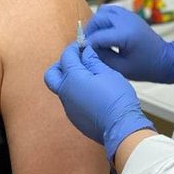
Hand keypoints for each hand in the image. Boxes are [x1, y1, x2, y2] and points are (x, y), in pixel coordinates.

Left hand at [45, 43, 154, 160]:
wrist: (122, 127)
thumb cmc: (117, 98)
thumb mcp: (107, 73)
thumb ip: (92, 61)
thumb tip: (85, 52)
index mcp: (72, 78)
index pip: (66, 57)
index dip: (74, 49)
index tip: (82, 46)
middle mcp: (65, 92)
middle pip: (52, 74)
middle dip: (61, 65)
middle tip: (76, 62)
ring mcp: (68, 107)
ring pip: (61, 88)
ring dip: (69, 80)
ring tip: (87, 77)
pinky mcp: (74, 118)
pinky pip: (70, 101)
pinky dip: (75, 93)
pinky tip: (91, 93)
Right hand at [84, 5, 173, 83]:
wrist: (165, 60)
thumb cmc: (145, 67)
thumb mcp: (121, 68)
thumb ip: (102, 57)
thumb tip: (87, 50)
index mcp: (125, 35)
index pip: (97, 36)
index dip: (87, 44)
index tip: (82, 51)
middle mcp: (126, 21)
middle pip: (98, 19)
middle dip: (90, 31)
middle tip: (88, 44)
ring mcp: (128, 15)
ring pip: (103, 11)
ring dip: (96, 23)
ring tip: (96, 36)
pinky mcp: (129, 15)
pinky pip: (110, 10)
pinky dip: (104, 18)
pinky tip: (105, 31)